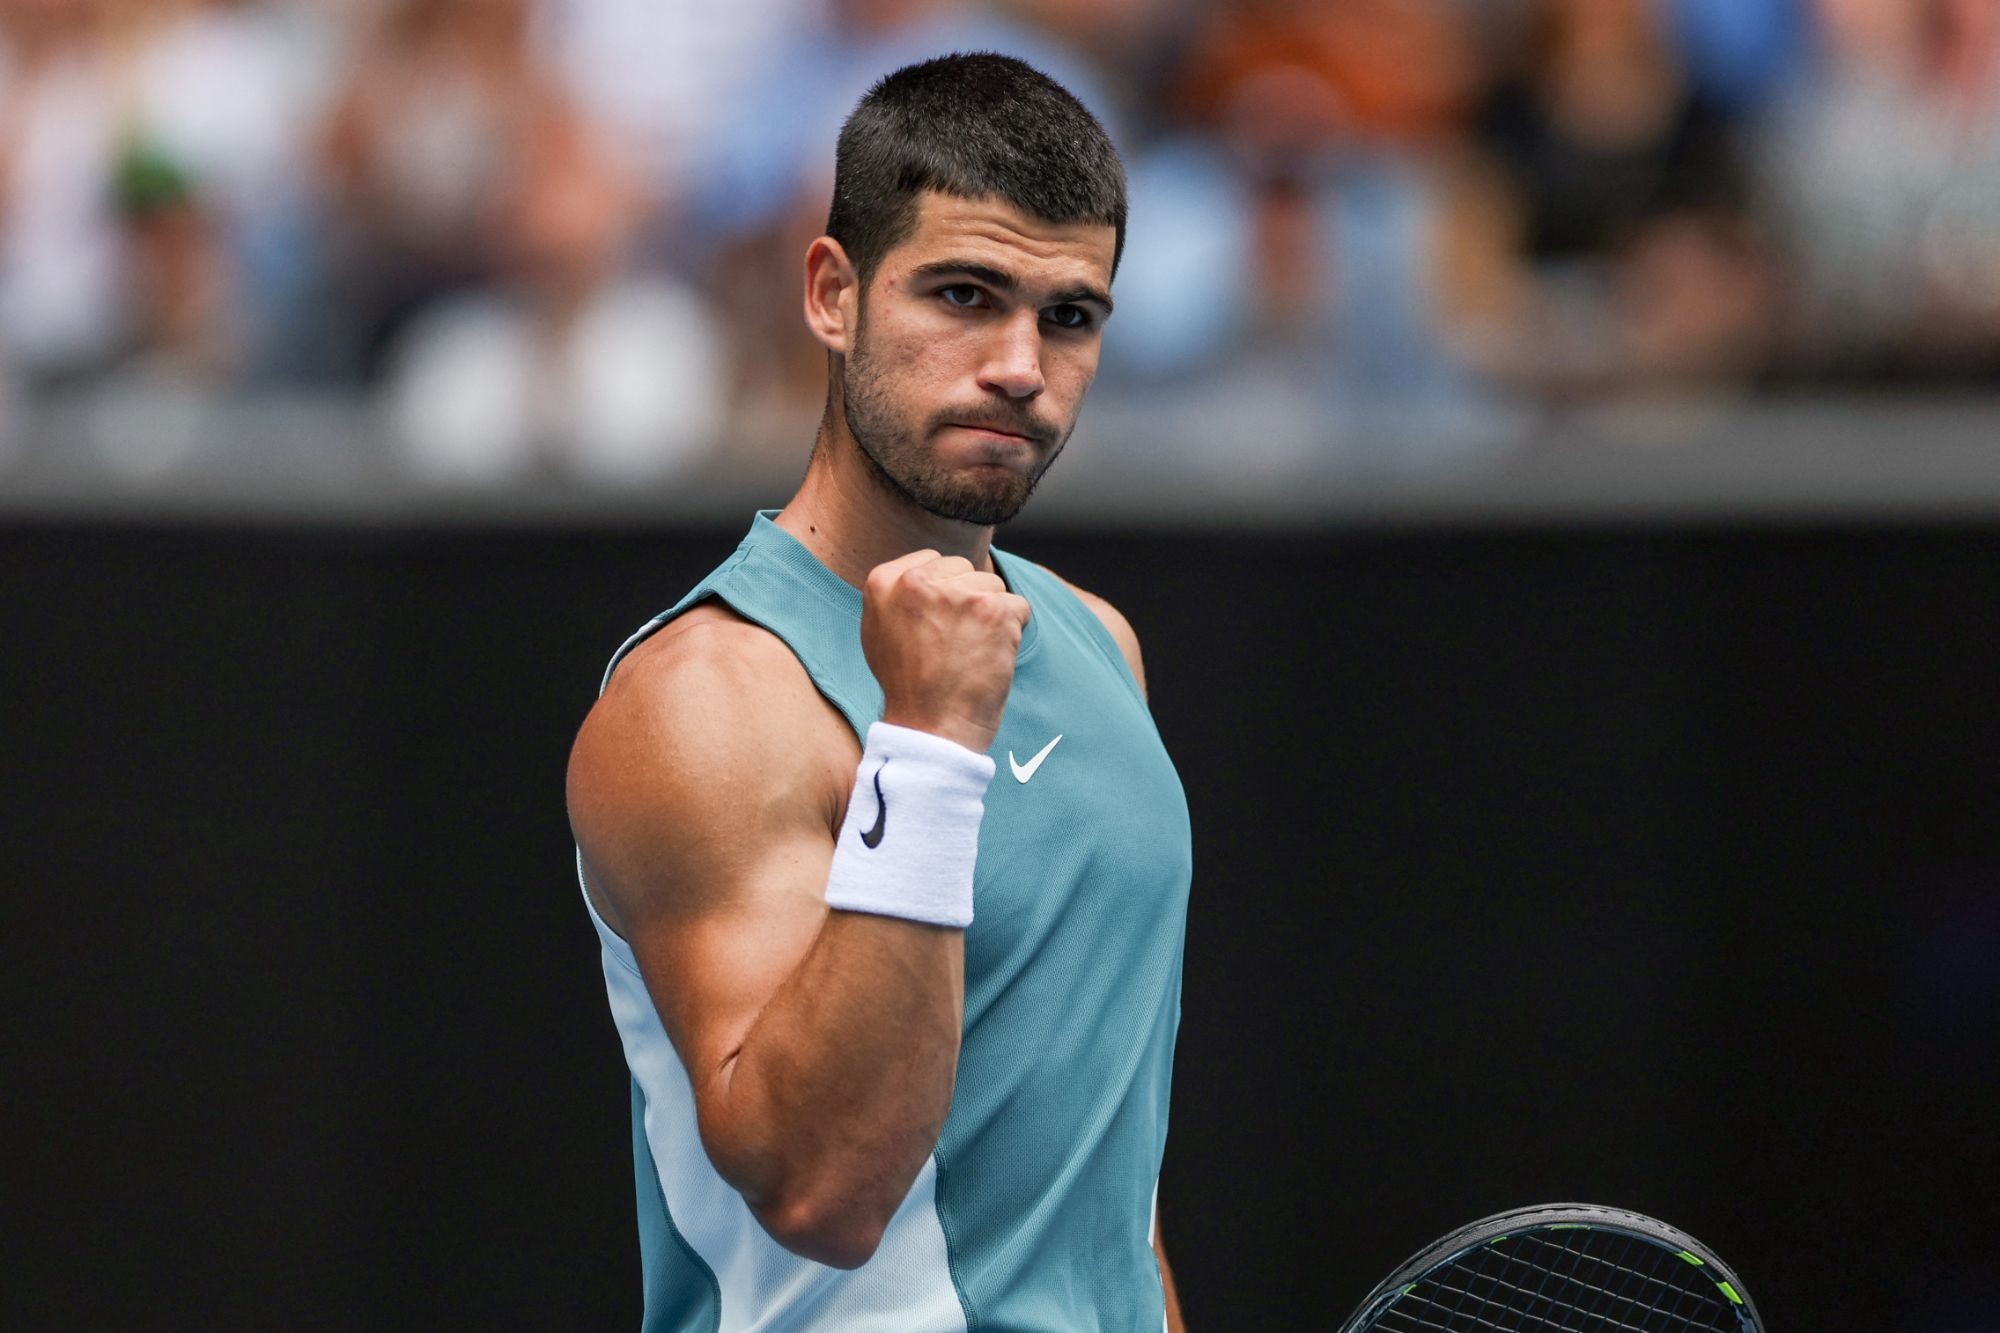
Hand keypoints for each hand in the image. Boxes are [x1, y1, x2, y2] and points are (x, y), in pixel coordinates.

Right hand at [862, 549, 1030, 753]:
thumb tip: (927, 571)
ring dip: (991, 617)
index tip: (935, 628)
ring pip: (993, 587)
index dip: (944, 594)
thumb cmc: (909, 688)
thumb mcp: (879, 633)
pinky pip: (1019, 607)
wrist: (932, 730)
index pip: (934, 560)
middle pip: (966, 569)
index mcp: (882, 581)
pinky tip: (989, 658)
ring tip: (969, 654)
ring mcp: (956, 594)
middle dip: (968, 601)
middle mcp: (915, 581)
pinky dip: (1012, 632)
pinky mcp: (992, 611)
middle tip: (953, 645)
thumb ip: (898, 596)